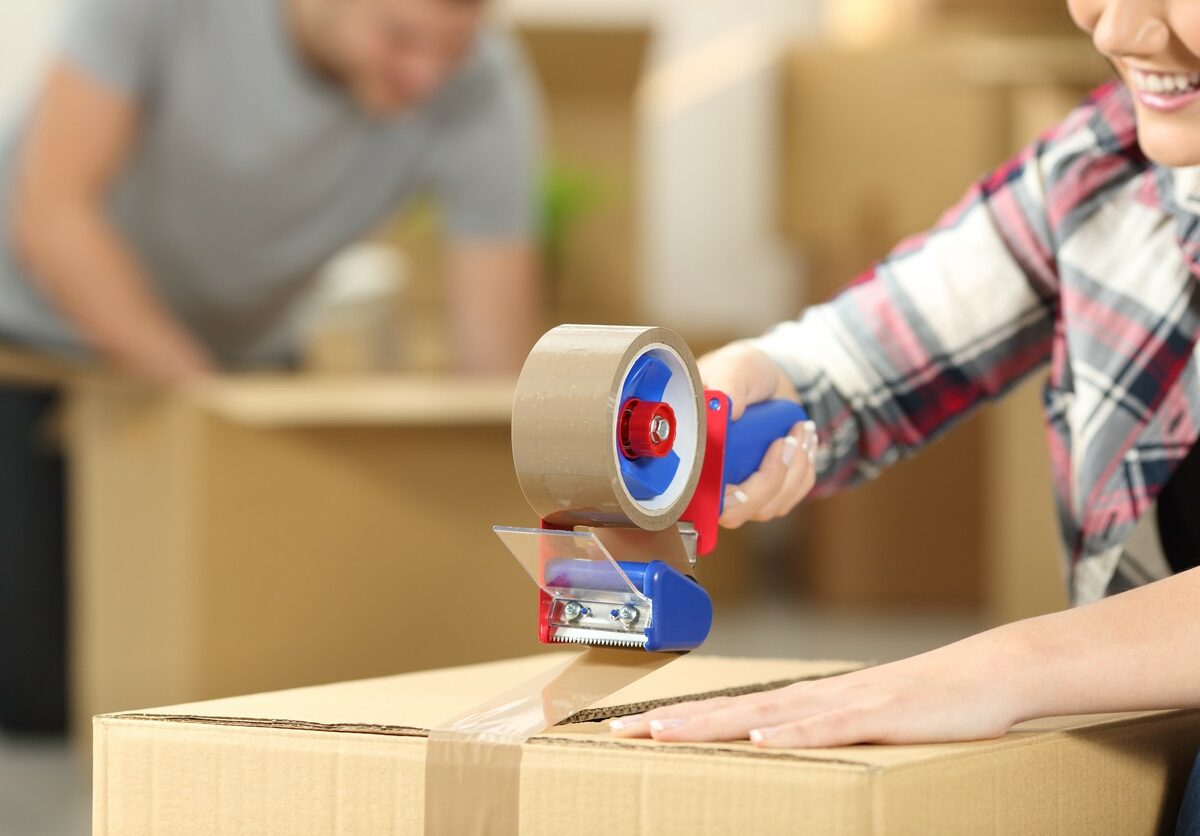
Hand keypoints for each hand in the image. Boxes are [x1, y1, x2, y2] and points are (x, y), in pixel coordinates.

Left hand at [610, 632, 1027, 747]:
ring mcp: (844, 703)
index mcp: (808, 702)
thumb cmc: (925, 704)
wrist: (984, 674)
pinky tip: (758, 738)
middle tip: (619, 732)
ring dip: (709, 725)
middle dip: (673, 721)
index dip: (681, 720)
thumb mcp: (864, 724)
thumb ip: (824, 734)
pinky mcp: (878, 715)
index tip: (635, 730)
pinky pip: (828, 726)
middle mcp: (814, 697)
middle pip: (730, 710)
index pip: (731, 711)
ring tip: (661, 734)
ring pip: (764, 716)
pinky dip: (791, 733)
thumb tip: (780, 753)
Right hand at [698, 342, 816, 527]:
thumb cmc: (741, 372)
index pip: (698, 500)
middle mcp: (711, 480)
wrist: (767, 379)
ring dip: (794, 468)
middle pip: (738, 512)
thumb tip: (728, 410)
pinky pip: (792, 495)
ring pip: (770, 505)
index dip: (724, 498)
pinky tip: (805, 439)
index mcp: (691, 454)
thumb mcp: (734, 367)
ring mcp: (741, 491)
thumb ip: (727, 384)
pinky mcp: (769, 491)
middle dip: (771, 478)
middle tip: (787, 439)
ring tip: (801, 429)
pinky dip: (805, 468)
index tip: (746, 473)